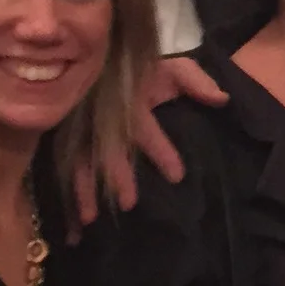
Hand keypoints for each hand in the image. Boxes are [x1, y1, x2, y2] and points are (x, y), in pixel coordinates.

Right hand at [71, 54, 229, 225]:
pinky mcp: (65, 138)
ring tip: (90, 218)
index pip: (146, 127)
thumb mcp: (174, 69)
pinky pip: (62, 166)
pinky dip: (65, 195)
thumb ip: (197, 82)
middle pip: (107, 146)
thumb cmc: (148, 72)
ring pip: (79, 159)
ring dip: (83, 188)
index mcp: (131, 100)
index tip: (177, 176)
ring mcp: (80, 127)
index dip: (160, 150)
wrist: (106, 62)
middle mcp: (102, 115)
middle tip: (128, 203)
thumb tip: (222, 99)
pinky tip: (70, 224)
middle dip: (116, 174)